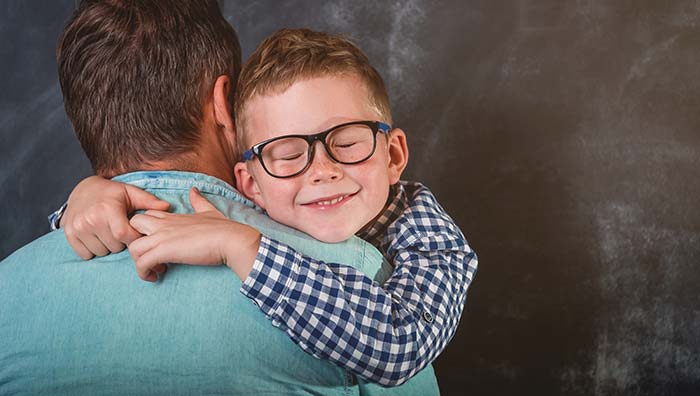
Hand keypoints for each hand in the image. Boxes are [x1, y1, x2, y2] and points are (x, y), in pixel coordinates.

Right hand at [61, 176, 169, 258]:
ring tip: (108, 232)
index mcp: (107, 210)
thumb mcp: (130, 193)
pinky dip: (93, 250)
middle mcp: (90, 219)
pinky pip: (85, 255)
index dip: (134, 239)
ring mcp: (78, 228)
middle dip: (121, 242)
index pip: (125, 236)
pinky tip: (97, 237)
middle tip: (119, 230)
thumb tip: (168, 207)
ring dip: (108, 246)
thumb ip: (149, 201)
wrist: (82, 189)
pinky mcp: (69, 234)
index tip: (136, 234)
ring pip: (101, 252)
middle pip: (114, 246)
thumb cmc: (111, 193)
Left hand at [128, 187, 260, 281]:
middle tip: (148, 254)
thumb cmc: (223, 228)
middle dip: (135, 240)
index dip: (146, 230)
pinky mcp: (164, 251)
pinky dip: (143, 272)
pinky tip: (155, 276)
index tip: (156, 243)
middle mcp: (164, 225)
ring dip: (138, 261)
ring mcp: (162, 237)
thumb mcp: (209, 211)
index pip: (146, 215)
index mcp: (172, 217)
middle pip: (132, 225)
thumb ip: (199, 201)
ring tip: (153, 269)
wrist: (230, 239)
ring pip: (133, 247)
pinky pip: (141, 263)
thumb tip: (194, 190)